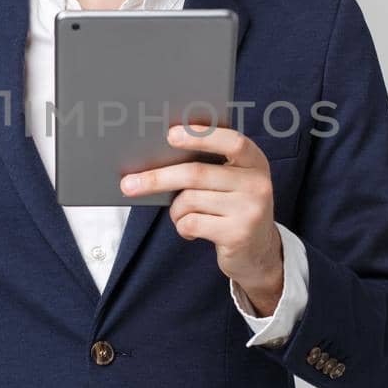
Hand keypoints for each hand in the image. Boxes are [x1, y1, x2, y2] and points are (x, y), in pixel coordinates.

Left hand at [121, 123, 284, 313]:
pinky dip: (182, 227)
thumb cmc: (233, 208)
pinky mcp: (238, 234)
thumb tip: (157, 156)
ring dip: (175, 210)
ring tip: (181, 215)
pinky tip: (191, 230)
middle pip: (196, 173)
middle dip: (158, 178)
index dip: (201, 136)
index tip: (170, 135)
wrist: (259, 252)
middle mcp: (258, 183)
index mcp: (255, 162)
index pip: (232, 141)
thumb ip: (210, 166)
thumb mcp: (232, 182)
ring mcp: (250, 210)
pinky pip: (192, 223)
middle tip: (128, 184)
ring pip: (190, 200)